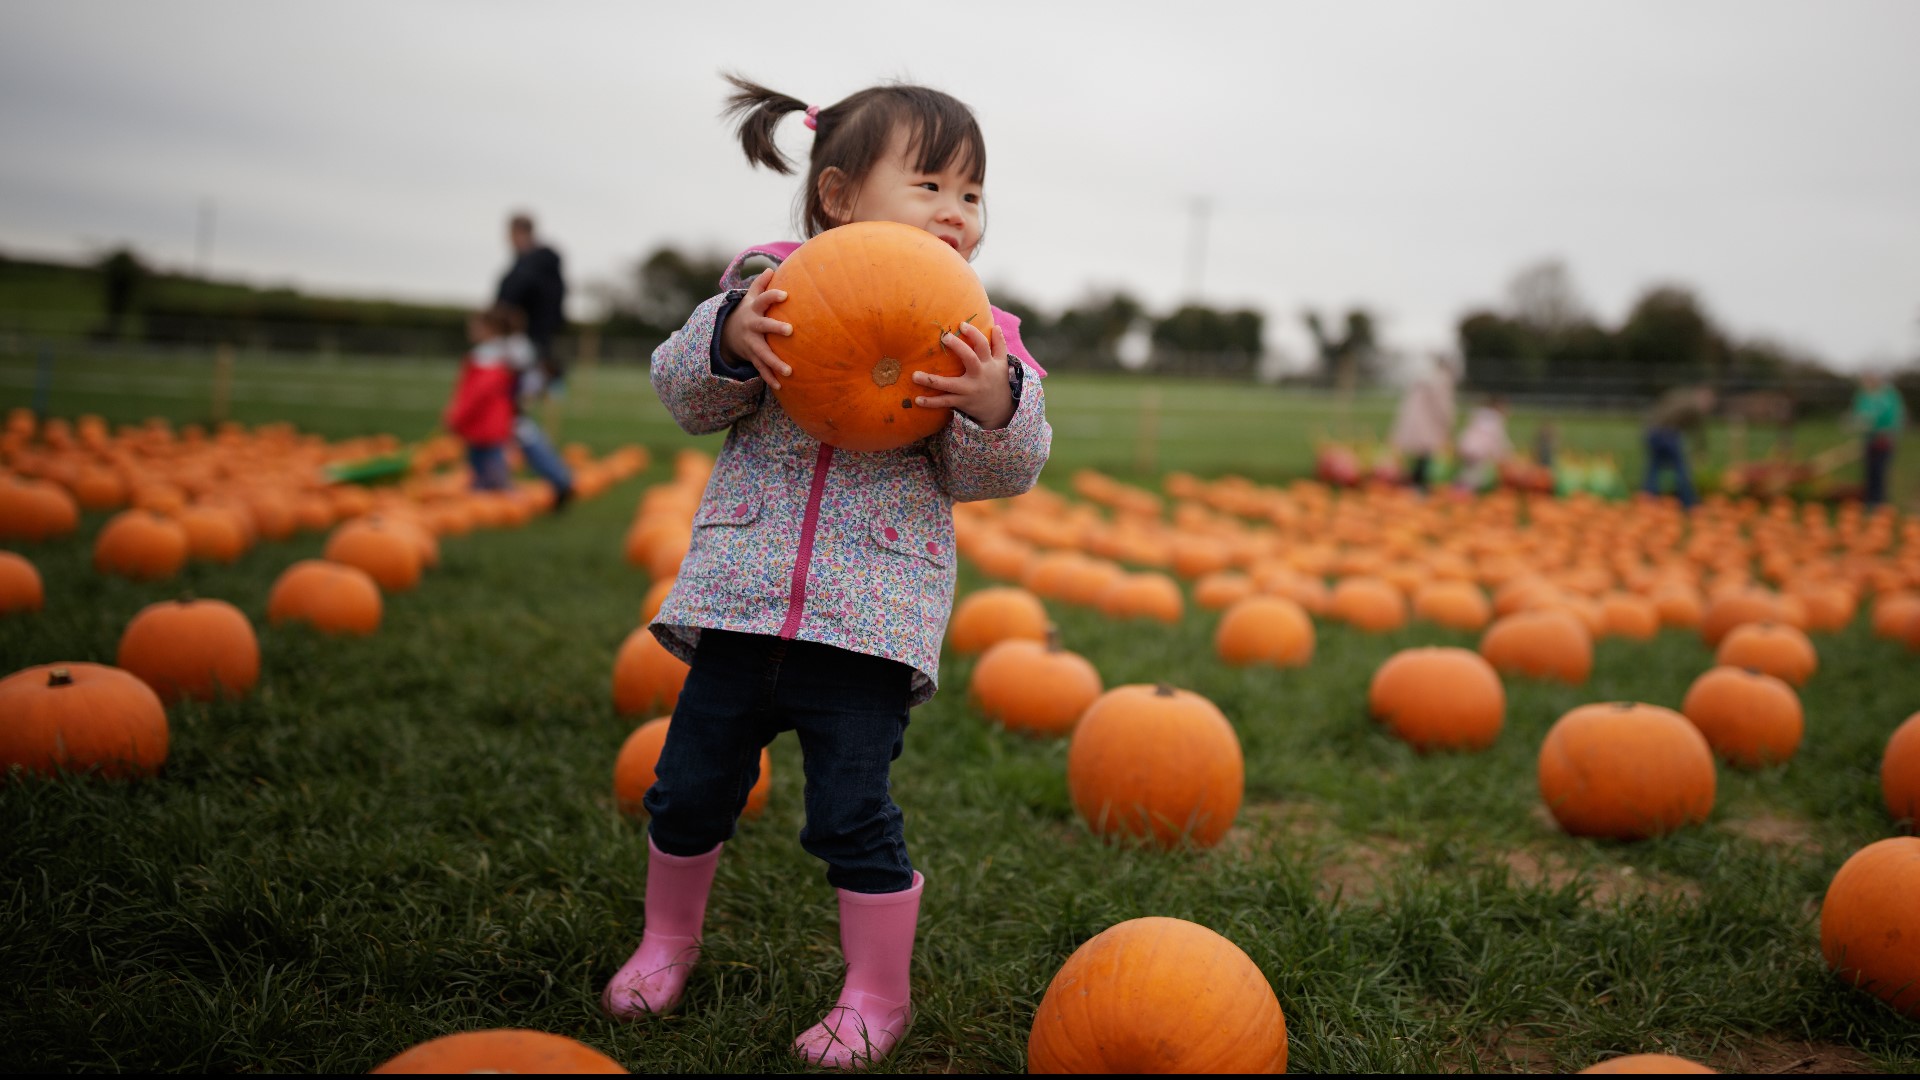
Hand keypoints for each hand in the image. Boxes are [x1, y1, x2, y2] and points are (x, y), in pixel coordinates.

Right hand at [719, 269, 793, 388]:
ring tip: (789, 371)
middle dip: (775, 327)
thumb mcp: (750, 297)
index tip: (785, 294)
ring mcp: (751, 343)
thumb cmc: (748, 311)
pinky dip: (769, 378)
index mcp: (754, 310)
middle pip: (763, 326)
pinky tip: (780, 386)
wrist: (727, 333)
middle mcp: (752, 326)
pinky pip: (761, 368)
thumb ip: (761, 284)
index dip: (773, 296)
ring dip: (775, 362)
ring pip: (763, 353)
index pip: (763, 299)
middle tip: (790, 330)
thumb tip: (771, 268)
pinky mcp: (752, 356)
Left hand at [913, 322, 1013, 429]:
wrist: (1001, 410)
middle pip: (970, 358)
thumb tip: (996, 326)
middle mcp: (979, 375)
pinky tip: (918, 400)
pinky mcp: (962, 402)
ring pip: (949, 384)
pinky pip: (945, 402)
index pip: (983, 345)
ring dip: (931, 380)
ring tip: (914, 375)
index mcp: (988, 363)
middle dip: (958, 347)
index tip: (962, 325)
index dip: (974, 334)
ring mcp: (969, 390)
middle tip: (944, 337)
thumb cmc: (997, 381)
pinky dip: (932, 402)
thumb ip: (999, 344)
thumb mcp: (1002, 363)